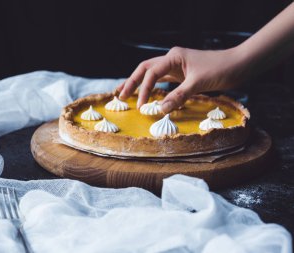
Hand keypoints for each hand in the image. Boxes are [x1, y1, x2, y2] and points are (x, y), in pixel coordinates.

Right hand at [117, 46, 245, 113]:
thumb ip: (179, 96)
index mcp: (173, 56)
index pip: (151, 73)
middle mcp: (172, 59)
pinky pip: (163, 80)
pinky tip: (147, 94)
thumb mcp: (198, 83)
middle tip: (120, 96)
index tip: (140, 106)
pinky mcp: (182, 74)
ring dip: (140, 84)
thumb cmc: (220, 69)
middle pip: (145, 69)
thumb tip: (160, 110)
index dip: (143, 90)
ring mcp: (176, 66)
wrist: (239, 64)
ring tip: (125, 94)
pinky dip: (153, 88)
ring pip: (152, 74)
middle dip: (132, 82)